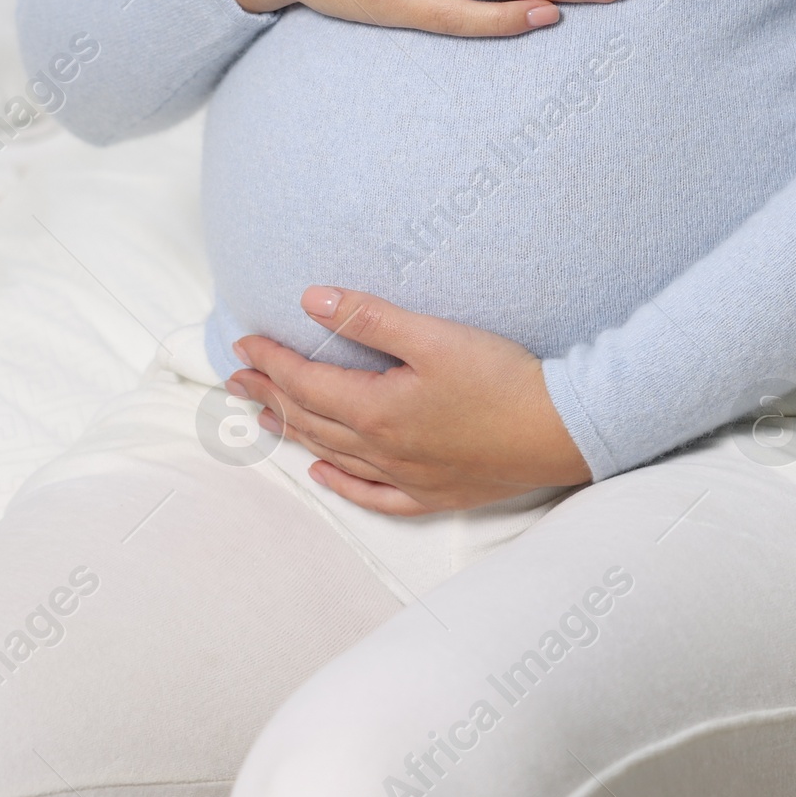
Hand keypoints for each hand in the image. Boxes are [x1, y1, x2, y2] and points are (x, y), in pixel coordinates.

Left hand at [228, 287, 592, 512]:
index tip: (243, 342)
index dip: (271, 360)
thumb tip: (311, 300)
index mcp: (378, 410)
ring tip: (262, 416)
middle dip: (270, 394)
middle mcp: (383, 450)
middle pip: (311, 420)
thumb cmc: (501, 377)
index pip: (307, 383)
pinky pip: (373, 496)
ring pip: (334, 456)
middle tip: (235, 377)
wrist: (560, 429)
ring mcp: (407, 478)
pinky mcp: (434, 493)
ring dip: (293, 433)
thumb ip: (370, 317)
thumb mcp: (433, 335)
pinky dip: (341, 484)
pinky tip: (322, 474)